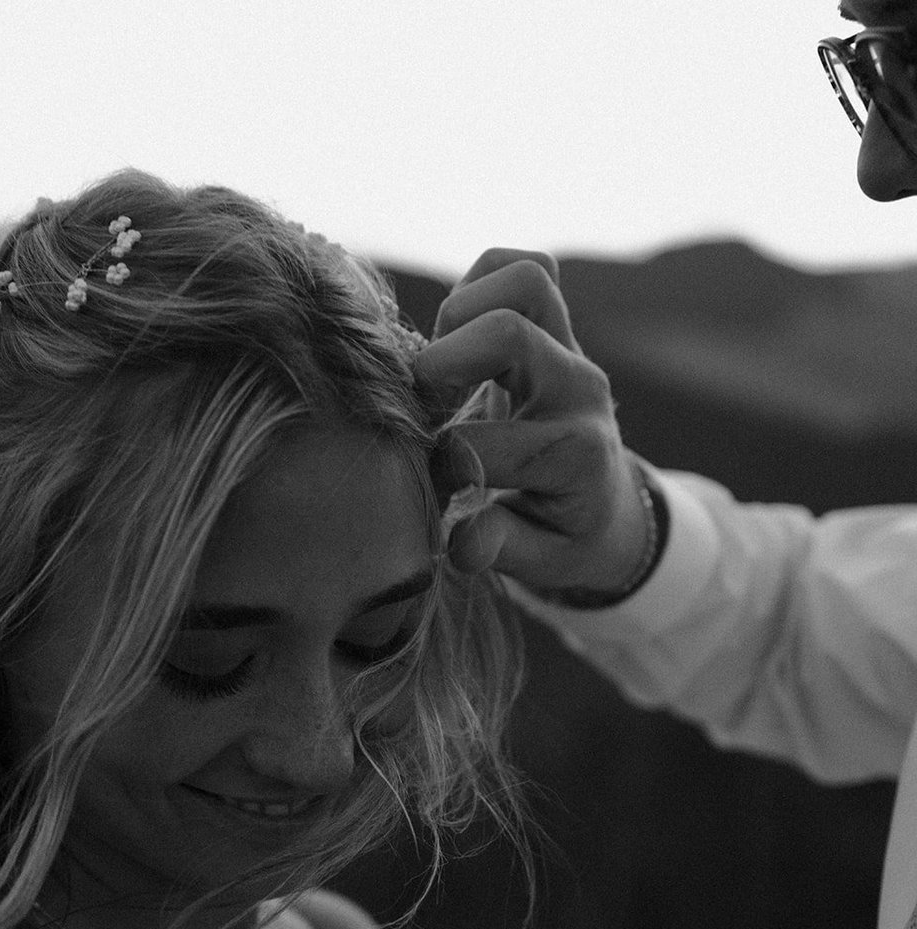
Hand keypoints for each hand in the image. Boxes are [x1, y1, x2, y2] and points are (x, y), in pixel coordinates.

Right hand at [417, 249, 652, 596]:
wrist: (606, 506)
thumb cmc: (562, 536)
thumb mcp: (539, 561)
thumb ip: (499, 549)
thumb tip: (461, 544)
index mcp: (574, 455)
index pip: (486, 442)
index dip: (438, 463)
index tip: (429, 483)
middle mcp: (579, 390)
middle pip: (509, 332)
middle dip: (441, 364)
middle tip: (420, 405)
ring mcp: (572, 349)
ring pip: (525, 281)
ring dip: (461, 312)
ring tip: (441, 364)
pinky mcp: (559, 325)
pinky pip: (525, 269)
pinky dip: (479, 284)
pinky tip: (456, 337)